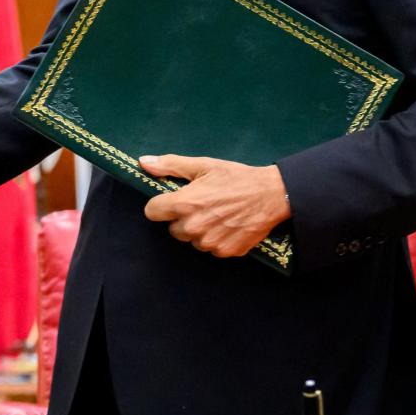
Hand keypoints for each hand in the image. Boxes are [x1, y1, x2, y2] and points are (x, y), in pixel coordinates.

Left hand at [141, 154, 290, 258]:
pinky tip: (228, 225)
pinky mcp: (225, 252)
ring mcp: (210, 242)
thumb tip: (143, 162)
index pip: (152, 212)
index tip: (172, 200)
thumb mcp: (203, 166)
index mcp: (184, 204)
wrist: (272, 194)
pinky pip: (211, 248)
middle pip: (172, 229)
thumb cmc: (236, 177)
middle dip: (182, 218)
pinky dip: (216, 239)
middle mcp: (194, 226)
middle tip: (202, 205)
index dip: (161, 205)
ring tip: (217, 214)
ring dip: (199, 230)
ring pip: (192, 240)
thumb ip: (170, 165)